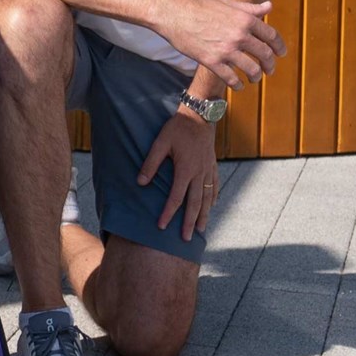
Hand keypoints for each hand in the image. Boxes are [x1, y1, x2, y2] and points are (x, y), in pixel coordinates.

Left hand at [138, 108, 217, 240]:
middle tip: (185, 239)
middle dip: (189, 222)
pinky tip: (212, 206)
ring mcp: (208, 170)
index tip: (161, 226)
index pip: (175, 198)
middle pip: (195, 204)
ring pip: (207, 198)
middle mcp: (199, 174)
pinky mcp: (212, 165)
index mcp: (185, 170)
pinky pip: (214, 186)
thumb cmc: (177, 128)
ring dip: (204, 215)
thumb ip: (150, 164)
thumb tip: (141, 183)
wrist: (200, 115)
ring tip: (200, 230)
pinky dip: (213, 198)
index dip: (168, 213)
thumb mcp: (160, 143)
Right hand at [158, 0, 286, 89]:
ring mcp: (226, 49)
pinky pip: (231, 78)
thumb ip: (250, 8)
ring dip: (256, 76)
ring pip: (251, 69)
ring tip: (255, 78)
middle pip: (264, 54)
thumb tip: (269, 6)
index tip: (281, 53)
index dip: (279, 46)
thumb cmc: (201, 7)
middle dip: (270, 65)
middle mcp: (239, 35)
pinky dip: (238, 84)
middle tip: (269, 70)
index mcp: (245, 20)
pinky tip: (239, 85)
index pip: (271, 36)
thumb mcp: (228, 4)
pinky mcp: (212, 61)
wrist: (175, 14)